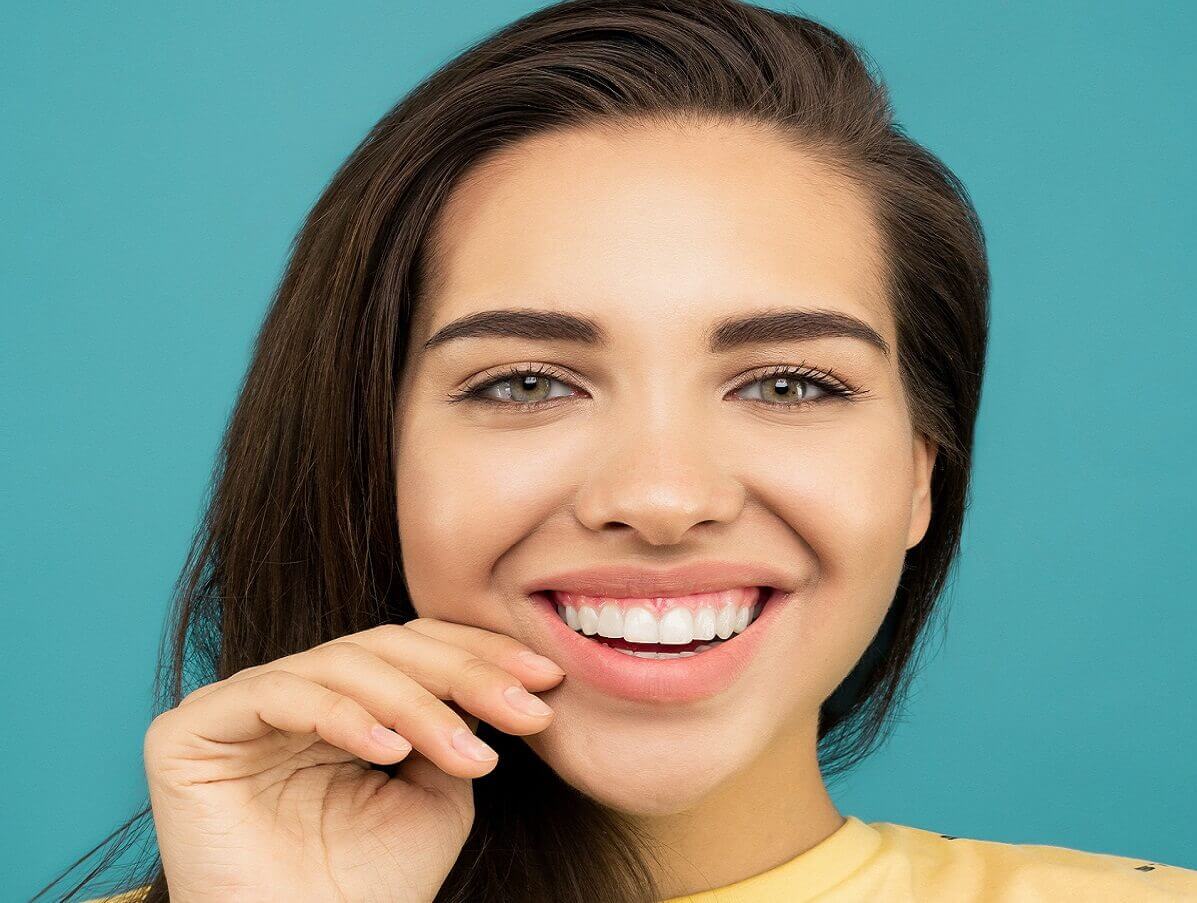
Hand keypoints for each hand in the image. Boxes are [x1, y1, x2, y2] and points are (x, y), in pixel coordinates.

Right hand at [143, 619, 564, 901]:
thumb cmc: (372, 887)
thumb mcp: (437, 790)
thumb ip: (457, 720)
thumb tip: (506, 666)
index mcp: (342, 700)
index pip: (412, 648)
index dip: (479, 654)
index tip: (547, 679)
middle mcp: (289, 692)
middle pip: (384, 647)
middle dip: (463, 673)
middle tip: (523, 709)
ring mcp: (239, 706)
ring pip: (341, 664)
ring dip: (417, 704)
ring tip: (467, 753)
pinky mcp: (191, 729)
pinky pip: (278, 695)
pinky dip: (344, 715)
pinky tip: (390, 750)